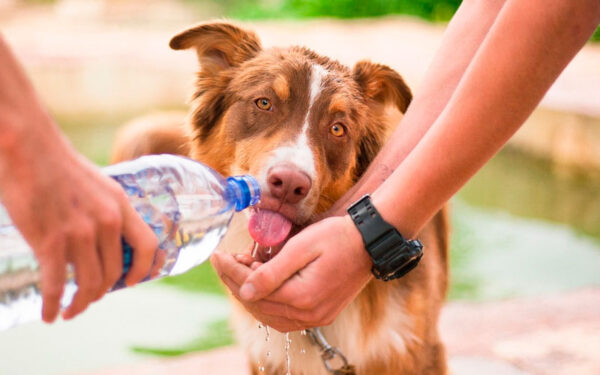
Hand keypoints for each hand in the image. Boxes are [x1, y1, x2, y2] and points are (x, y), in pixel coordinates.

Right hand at [0, 135, 157, 322]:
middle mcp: (106, 221)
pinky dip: (53, 305)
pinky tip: (49, 315)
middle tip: (89, 298)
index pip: (148, 246)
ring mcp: (80, 233)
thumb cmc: (59, 166)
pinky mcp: (50, 241)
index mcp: (121, 205)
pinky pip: (57, 286)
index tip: (132, 282)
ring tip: (70, 311)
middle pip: (114, 273)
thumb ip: (107, 211)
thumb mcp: (98, 186)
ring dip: (80, 304)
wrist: (28, 148)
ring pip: (89, 284)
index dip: (144, 269)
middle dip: (102, 292)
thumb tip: (107, 238)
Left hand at [212, 215, 371, 331]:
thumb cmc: (337, 237)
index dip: (231, 272)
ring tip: (241, 269)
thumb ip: (272, 272)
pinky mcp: (321, 314)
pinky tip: (260, 285)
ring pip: (269, 315)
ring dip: (250, 294)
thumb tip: (244, 291)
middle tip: (225, 260)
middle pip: (258, 305)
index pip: (253, 289)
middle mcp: (309, 314)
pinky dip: (267, 303)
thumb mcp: (302, 247)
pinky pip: (284, 317)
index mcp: (302, 297)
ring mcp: (316, 318)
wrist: (370, 242)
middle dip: (236, 282)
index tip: (217, 255)